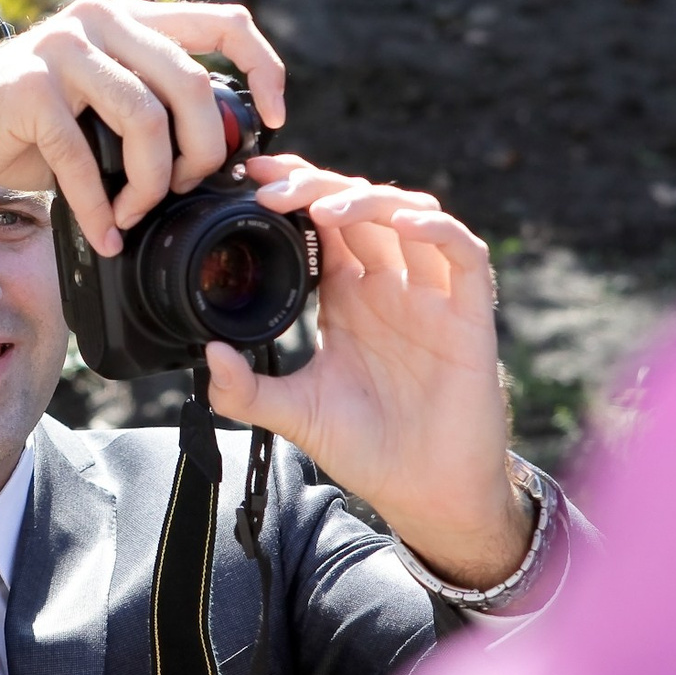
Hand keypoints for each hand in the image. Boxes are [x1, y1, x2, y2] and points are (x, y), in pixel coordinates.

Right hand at [0, 0, 286, 249]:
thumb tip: (221, 147)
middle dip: (201, 154)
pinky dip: (98, 209)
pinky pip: (86, 158)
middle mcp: (97, 20)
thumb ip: (150, 107)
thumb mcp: (97, 110)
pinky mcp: (28, 88)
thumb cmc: (20, 133)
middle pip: (190, 84)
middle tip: (183, 192)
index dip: (264, 69)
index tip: (275, 120)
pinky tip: (102, 234)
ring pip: (148, 120)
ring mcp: (60, 48)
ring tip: (133, 216)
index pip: (224, 22)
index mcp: (125, 18)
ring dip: (150, 185)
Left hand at [202, 156, 531, 588]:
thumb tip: (206, 354)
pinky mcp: (469, 316)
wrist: (423, 494)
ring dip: (368, 199)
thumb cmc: (366, 449)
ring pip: (409, 216)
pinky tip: (402, 224)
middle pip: (360, 207)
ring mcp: (430, 297)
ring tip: (322, 207)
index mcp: (348, 298)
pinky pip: (464, 255)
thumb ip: (244, 390)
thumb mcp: (293, 413)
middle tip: (273, 189)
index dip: (295, 191)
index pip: (323, 223)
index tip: (253, 179)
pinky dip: (437, 230)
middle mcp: (389, 286)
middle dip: (317, 186)